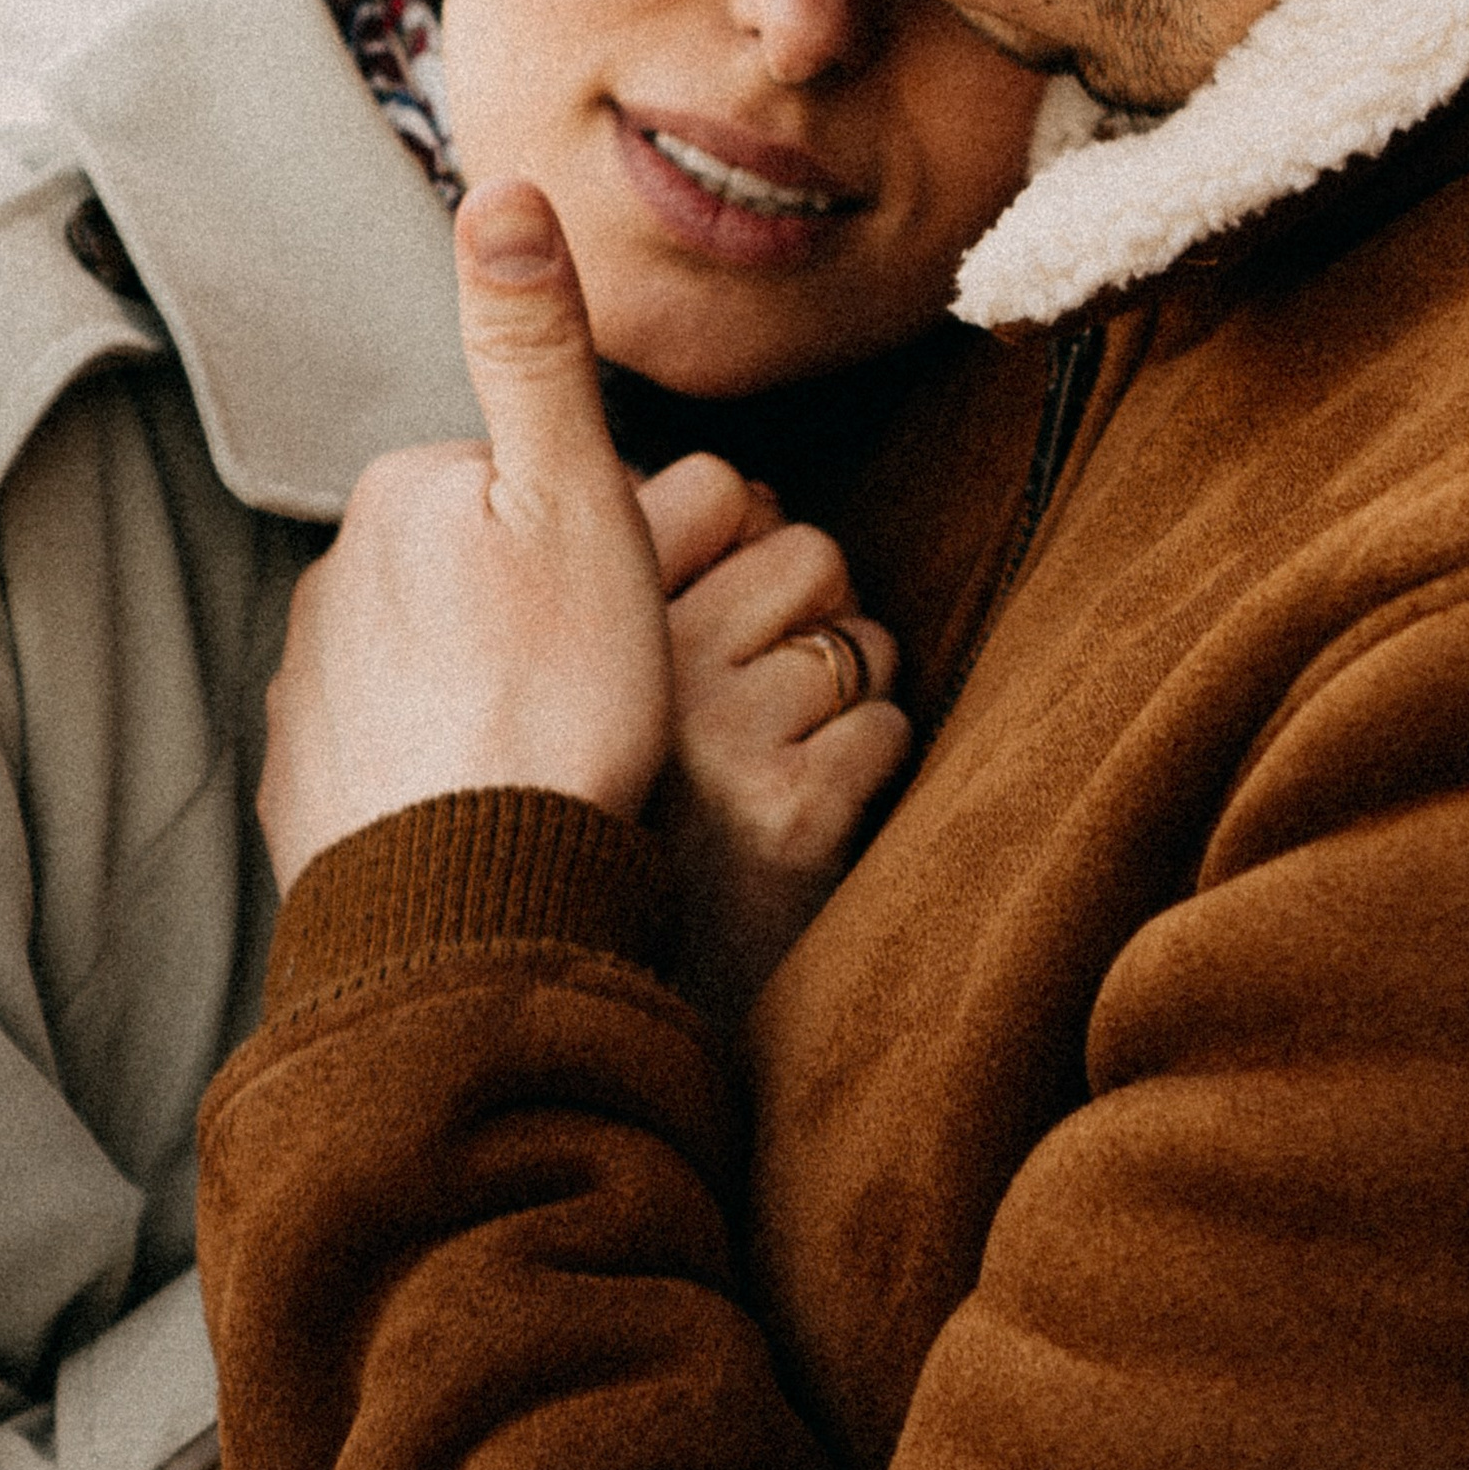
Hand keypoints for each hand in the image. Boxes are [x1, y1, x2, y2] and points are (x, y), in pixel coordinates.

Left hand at [257, 183, 671, 895]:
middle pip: (468, 570)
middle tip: (597, 685)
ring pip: (427, 661)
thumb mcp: (579, 497)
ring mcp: (304, 693)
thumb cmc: (558, 695)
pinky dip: (436, 769)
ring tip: (551, 756)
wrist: (478, 901)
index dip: (590, 536)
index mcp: (399, 495)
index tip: (620, 605)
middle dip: (529, 609)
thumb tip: (500, 189)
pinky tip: (492, 810)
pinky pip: (387, 754)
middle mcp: (328, 581)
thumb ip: (536, 344)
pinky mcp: (299, 792)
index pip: (516, 482)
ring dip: (483, 691)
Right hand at [637, 454, 910, 1022]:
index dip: (751, 530)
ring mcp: (718, 740)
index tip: (734, 593)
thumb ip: (643, 585)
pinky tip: (809, 809)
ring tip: (786, 751)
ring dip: (850, 691)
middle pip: (806, 551)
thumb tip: (751, 494)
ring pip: (859, 640)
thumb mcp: (590, 688)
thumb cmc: (611, 822)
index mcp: (587, 620)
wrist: (583, 984)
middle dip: (816, 612)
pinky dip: (868, 765)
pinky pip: (885, 728)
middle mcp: (643, 669)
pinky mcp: (789, 814)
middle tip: (774, 684)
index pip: (714, 484)